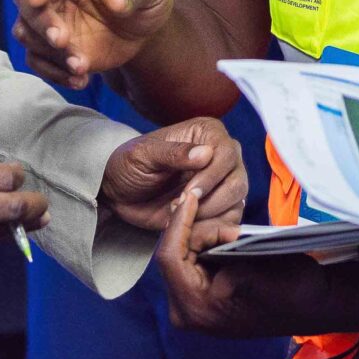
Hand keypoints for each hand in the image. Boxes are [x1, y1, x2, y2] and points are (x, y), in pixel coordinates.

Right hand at [13, 0, 173, 87]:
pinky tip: (80, 79)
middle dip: (40, 22)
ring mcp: (49, 16)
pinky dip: (55, 72)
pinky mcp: (50, 45)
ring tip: (80, 66)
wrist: (145, 24)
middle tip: (61, 40)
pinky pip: (38, 59)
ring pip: (26, 31)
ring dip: (49, 51)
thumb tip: (115, 1)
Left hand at [103, 117, 245, 233]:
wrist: (120, 193)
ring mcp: (224, 181)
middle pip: (237, 181)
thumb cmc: (130, 166)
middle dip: (209, 200)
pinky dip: (210, 226)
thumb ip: (173, 152)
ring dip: (208, 214)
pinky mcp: (221, 205)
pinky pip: (230, 219)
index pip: (227, 153)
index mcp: (207, 132)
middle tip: (179, 205)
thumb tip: (206, 153)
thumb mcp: (143, 155)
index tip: (188, 192)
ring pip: (236, 202)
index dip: (210, 177)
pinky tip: (187, 224)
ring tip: (178, 213)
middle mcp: (222, 154)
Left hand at [155, 181, 327, 336]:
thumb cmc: (294, 291)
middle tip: (228, 222)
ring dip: (204, 236)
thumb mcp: (260, 269)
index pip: (170, 258)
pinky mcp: (202, 298)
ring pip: (183, 256)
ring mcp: (193, 306)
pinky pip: (193, 262)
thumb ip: (227, 251)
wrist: (316, 306)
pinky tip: (225, 236)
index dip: (179, 223)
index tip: (190, 196)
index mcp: (196, 308)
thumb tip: (202, 226)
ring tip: (234, 233)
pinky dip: (208, 245)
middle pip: (173, 256)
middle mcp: (186, 311)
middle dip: (195, 230)